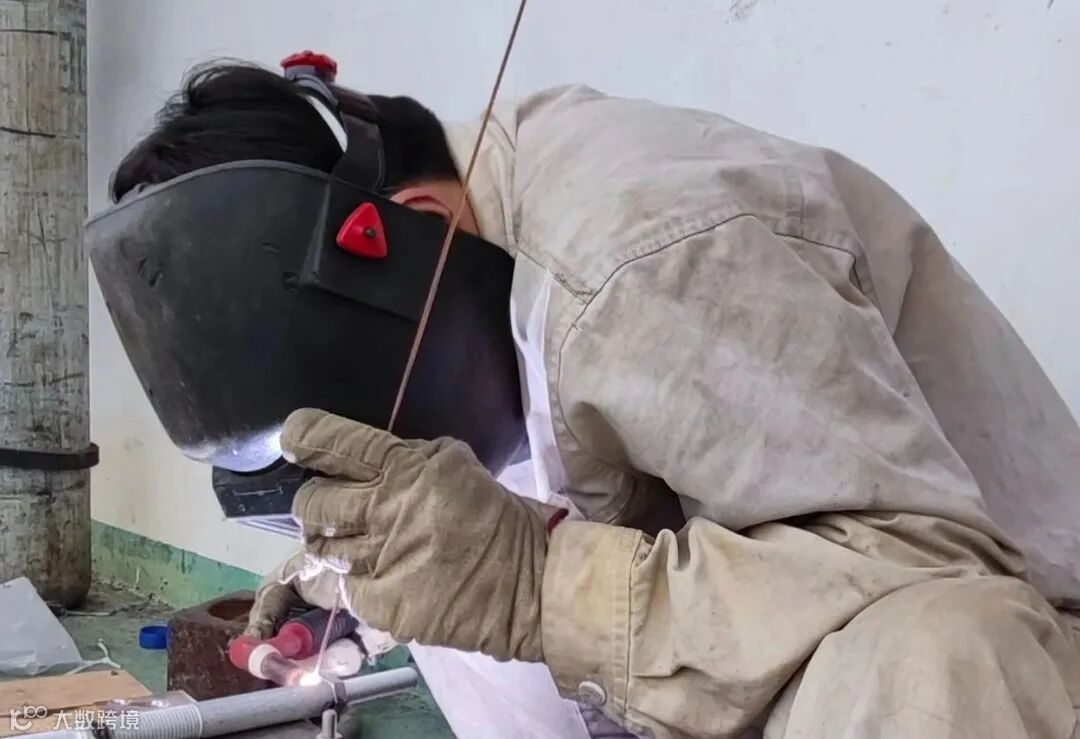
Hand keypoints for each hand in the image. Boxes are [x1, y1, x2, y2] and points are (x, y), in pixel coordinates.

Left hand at [245, 409, 551, 661]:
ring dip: (330, 545)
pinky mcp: (382, 603)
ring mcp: (380, 560)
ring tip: (352, 546)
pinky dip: (354, 583)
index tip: (292, 438)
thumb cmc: (497, 517)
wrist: (530, 582)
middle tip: (331, 510)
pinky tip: (376, 578)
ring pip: (320, 549)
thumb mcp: (456, 466)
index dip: (306, 437)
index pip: (336, 444)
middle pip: (313, 503)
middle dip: (314, 504)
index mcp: (405, 469)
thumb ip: (409, 460)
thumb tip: (368, 462)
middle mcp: (384, 510)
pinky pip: (344, 589)